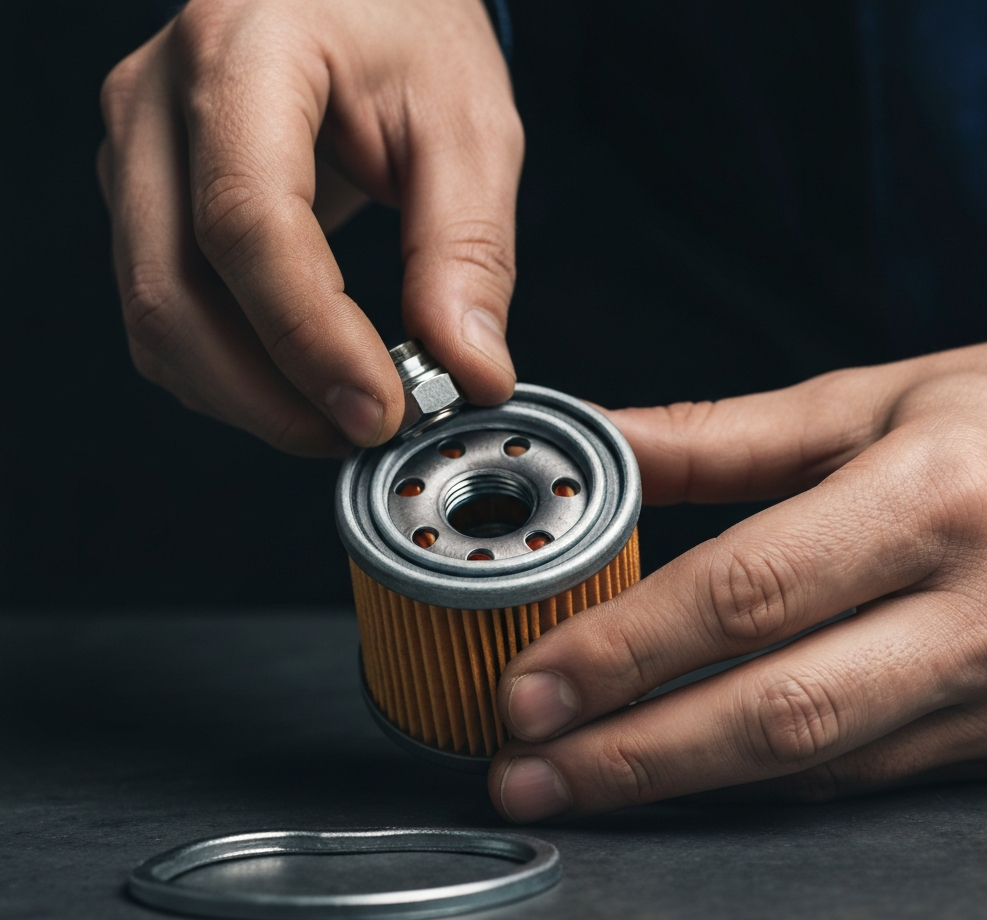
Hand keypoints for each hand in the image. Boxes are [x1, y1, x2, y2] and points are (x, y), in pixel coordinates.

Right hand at [98, 0, 521, 453]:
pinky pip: (163, 313)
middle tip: (364, 432)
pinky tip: (296, 383)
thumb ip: (467, 251)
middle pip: (174, 291)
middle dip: (271, 397)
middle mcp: (159, 102)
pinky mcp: (142, 196)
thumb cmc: (405, 24)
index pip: (250, 224)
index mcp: (243, 54)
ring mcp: (135, 152)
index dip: (311, 339)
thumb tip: (471, 371)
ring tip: (341, 415)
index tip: (381, 410)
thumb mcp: (466, 123)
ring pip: (157, 319)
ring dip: (247, 398)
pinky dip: (227, 373)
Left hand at [488, 338, 986, 820]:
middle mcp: (979, 611)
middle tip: (524, 769)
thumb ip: (726, 436)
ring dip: (682, 784)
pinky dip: (758, 782)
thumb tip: (602, 447)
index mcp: (935, 498)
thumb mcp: (881, 401)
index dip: (626, 649)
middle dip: (631, 754)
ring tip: (576, 785)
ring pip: (813, 764)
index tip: (532, 682)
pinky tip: (683, 774)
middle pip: (774, 710)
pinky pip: (860, 775)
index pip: (747, 591)